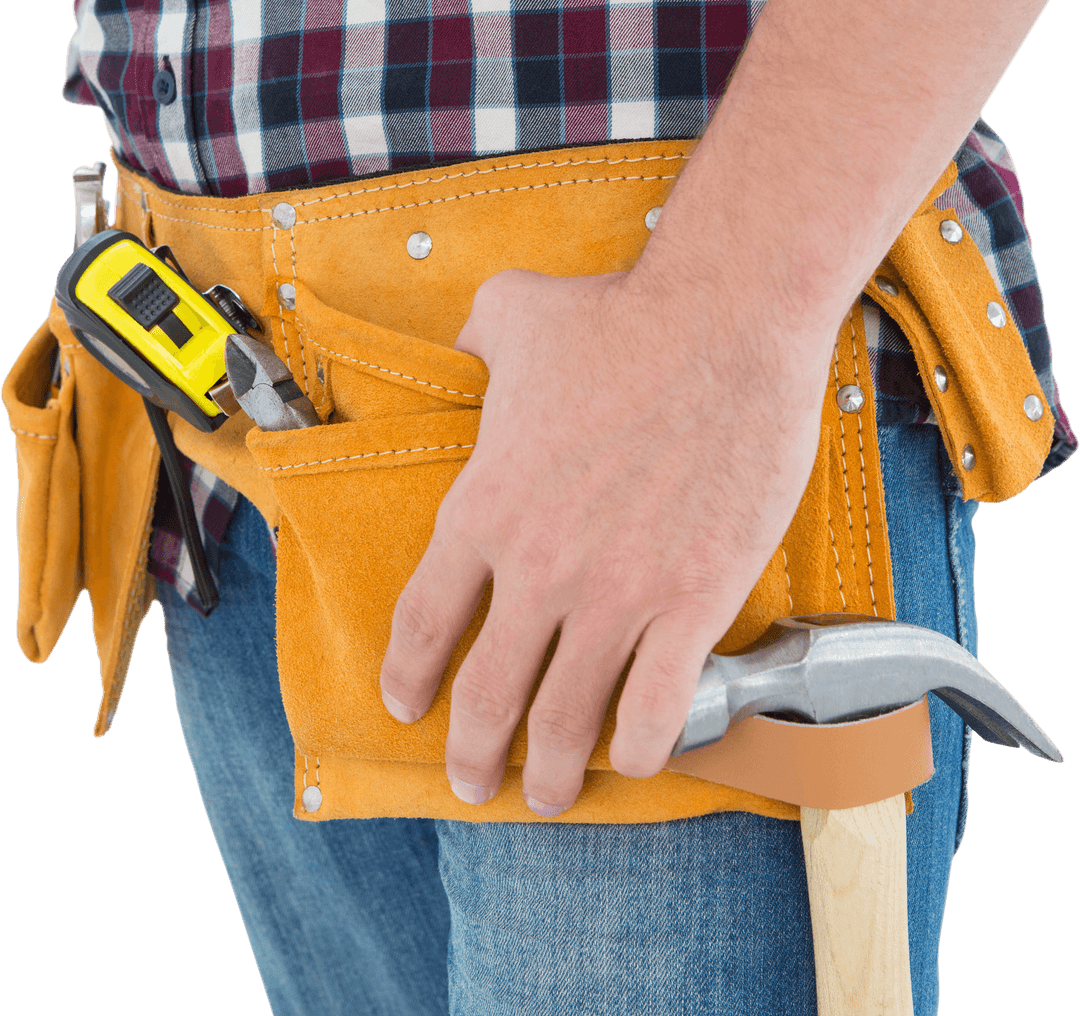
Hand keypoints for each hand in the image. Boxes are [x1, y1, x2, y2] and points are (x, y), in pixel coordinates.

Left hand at [379, 267, 831, 814]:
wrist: (723, 323)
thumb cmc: (619, 318)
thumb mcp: (512, 314)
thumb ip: (473, 341)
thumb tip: (465, 341)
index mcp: (485, 510)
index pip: (424, 621)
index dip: (407, 677)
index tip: (405, 706)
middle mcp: (538, 568)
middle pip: (487, 693)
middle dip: (472, 753)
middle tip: (472, 783)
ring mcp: (616, 594)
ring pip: (567, 717)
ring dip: (552, 770)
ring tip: (548, 794)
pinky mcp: (693, 602)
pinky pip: (657, 706)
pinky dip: (639, 748)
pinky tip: (634, 758)